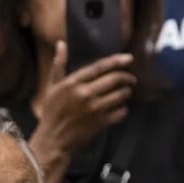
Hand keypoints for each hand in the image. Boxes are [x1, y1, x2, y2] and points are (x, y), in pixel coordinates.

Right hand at [31, 41, 135, 156]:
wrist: (53, 139)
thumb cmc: (52, 112)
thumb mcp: (52, 87)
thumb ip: (59, 65)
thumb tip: (62, 44)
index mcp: (72, 83)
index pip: (99, 67)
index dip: (116, 61)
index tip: (129, 58)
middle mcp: (85, 94)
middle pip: (114, 79)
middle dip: (127, 77)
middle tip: (131, 78)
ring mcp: (94, 109)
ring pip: (120, 95)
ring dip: (126, 92)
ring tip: (126, 92)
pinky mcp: (101, 123)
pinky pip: (121, 112)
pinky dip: (124, 109)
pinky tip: (120, 108)